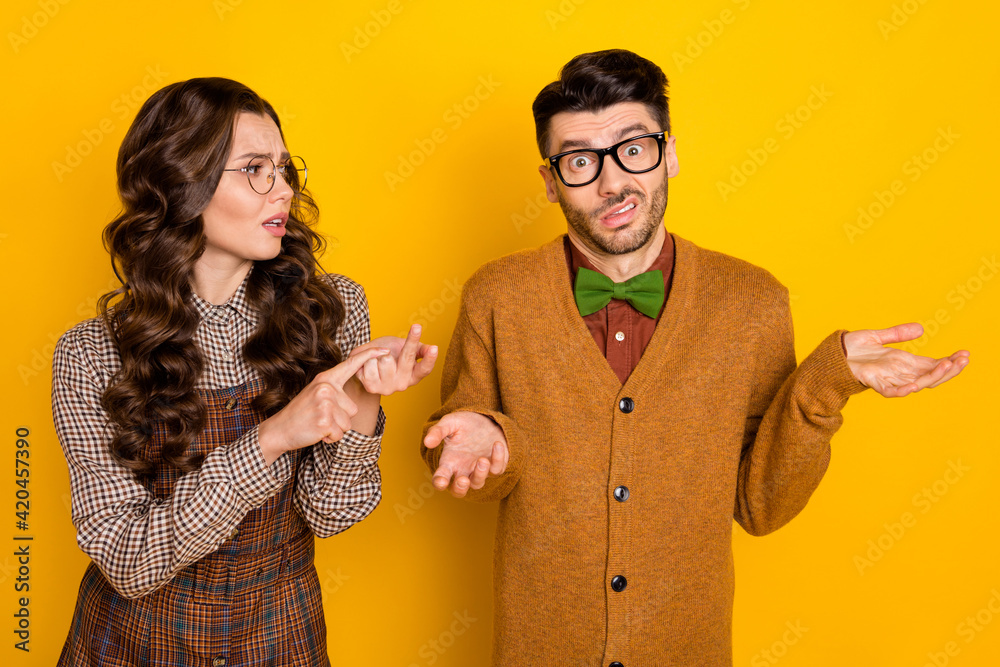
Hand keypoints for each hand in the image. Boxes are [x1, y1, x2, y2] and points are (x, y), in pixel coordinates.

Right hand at [258, 347, 389, 463]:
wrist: (279, 430)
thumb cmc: (301, 414)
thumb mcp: (316, 394)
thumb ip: (334, 390)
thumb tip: (353, 391)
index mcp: (326, 379)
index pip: (351, 364)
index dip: (370, 356)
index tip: (385, 349)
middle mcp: (326, 388)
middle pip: (352, 409)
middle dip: (339, 419)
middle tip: (319, 417)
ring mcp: (325, 403)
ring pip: (347, 423)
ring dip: (334, 429)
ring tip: (317, 423)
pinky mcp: (324, 420)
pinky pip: (340, 434)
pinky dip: (330, 438)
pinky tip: (316, 432)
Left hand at [350, 324, 437, 395]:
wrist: (367, 366)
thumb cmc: (391, 354)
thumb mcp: (406, 349)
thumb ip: (420, 350)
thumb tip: (433, 348)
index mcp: (414, 376)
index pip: (424, 368)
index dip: (430, 359)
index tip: (435, 348)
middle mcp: (402, 384)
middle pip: (406, 358)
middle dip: (411, 341)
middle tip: (417, 327)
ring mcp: (387, 388)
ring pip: (385, 359)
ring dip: (380, 353)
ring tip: (380, 358)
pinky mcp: (372, 387)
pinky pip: (370, 363)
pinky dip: (367, 358)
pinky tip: (369, 364)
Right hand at [423, 411, 508, 497]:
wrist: (486, 418)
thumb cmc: (464, 423)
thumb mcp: (449, 423)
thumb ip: (438, 431)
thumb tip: (427, 442)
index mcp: (449, 462)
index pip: (440, 478)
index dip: (440, 482)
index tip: (442, 481)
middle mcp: (463, 470)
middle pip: (458, 490)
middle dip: (460, 489)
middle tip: (463, 480)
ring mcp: (479, 470)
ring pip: (478, 483)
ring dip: (480, 475)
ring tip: (482, 460)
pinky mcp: (495, 465)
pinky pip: (497, 469)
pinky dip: (498, 459)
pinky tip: (497, 444)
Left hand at [843, 323, 969, 397]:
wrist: (830, 355)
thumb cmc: (852, 349)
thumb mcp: (878, 337)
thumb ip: (898, 334)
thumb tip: (921, 328)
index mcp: (902, 363)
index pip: (932, 365)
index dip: (949, 361)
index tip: (965, 354)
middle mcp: (898, 373)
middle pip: (930, 376)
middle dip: (949, 369)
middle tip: (963, 359)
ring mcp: (888, 379)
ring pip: (916, 384)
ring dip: (933, 376)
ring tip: (947, 365)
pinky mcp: (873, 382)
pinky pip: (891, 391)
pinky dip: (903, 390)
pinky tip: (915, 386)